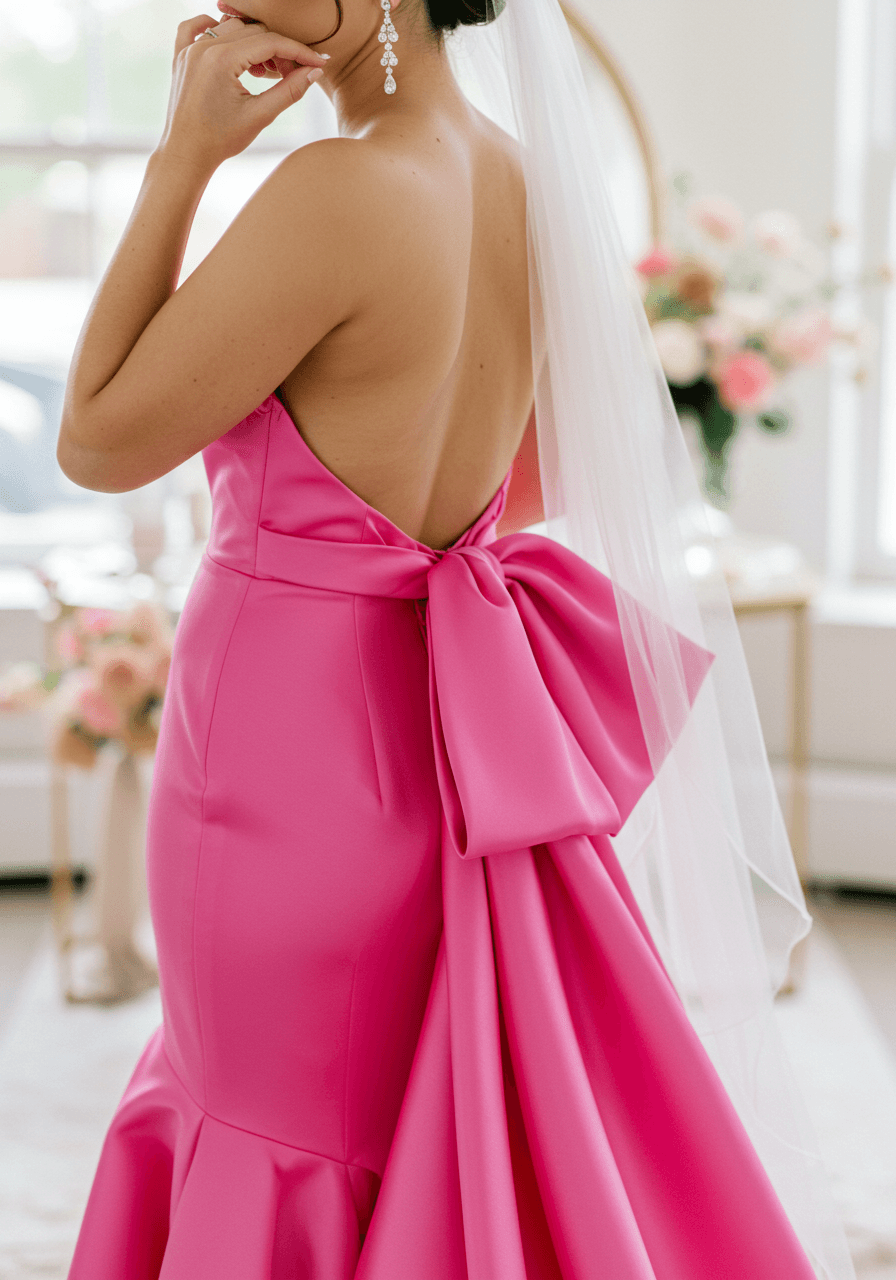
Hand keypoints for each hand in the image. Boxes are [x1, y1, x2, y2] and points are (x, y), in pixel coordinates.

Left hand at [158, 14, 328, 172]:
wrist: (186, 153)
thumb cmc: (220, 140)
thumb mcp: (260, 116)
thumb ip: (289, 91)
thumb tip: (314, 73)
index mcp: (222, 60)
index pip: (270, 42)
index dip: (298, 51)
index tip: (317, 63)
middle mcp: (204, 47)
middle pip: (254, 32)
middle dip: (280, 50)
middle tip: (294, 73)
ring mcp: (190, 49)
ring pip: (232, 28)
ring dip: (255, 42)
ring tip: (266, 71)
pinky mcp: (181, 55)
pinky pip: (196, 27)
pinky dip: (214, 27)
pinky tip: (231, 42)